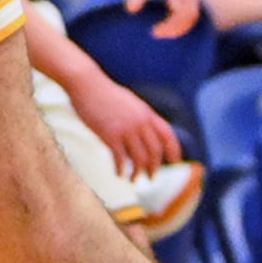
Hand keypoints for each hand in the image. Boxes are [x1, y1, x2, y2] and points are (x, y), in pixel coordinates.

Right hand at [65, 65, 179, 179]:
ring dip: (138, 172)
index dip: (174, 150)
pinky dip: (120, 169)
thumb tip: (145, 133)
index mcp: (146, 112)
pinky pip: (120, 159)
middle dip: (154, 168)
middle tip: (150, 176)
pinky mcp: (110, 135)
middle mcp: (140, 122)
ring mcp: (126, 129)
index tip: (175, 162)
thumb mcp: (130, 101)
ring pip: (139, 159)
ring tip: (133, 179)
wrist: (86, 83)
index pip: (168, 135)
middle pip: (155, 152)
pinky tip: (118, 173)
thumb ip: (140, 116)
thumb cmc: (105, 92)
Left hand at [124, 0, 198, 36]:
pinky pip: (192, 12)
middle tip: (155, 33)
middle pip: (190, 11)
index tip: (158, 28)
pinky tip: (166, 27)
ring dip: (179, 27)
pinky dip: (182, 23)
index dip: (174, 16)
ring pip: (193, 14)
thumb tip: (132, 10)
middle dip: (176, 27)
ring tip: (158, 32)